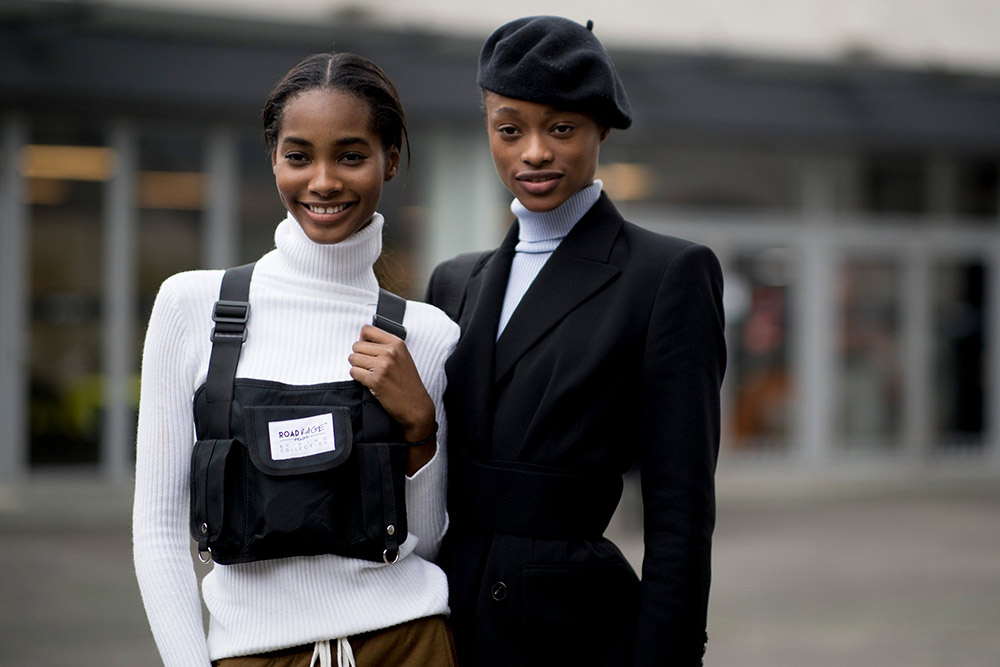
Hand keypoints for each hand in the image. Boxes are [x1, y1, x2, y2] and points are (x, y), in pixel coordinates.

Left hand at [348, 325, 436, 473]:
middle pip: (357, 345)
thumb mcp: (402, 357)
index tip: (365, 348)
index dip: (362, 339)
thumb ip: (385, 347)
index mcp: (397, 343)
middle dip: (359, 356)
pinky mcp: (376, 380)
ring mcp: (383, 366)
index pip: (367, 330)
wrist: (416, 405)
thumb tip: (362, 340)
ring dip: (357, 367)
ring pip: (353, 358)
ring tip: (369, 374)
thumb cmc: (409, 383)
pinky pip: (354, 372)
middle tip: (368, 366)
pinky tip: (369, 382)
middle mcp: (390, 352)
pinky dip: (358, 378)